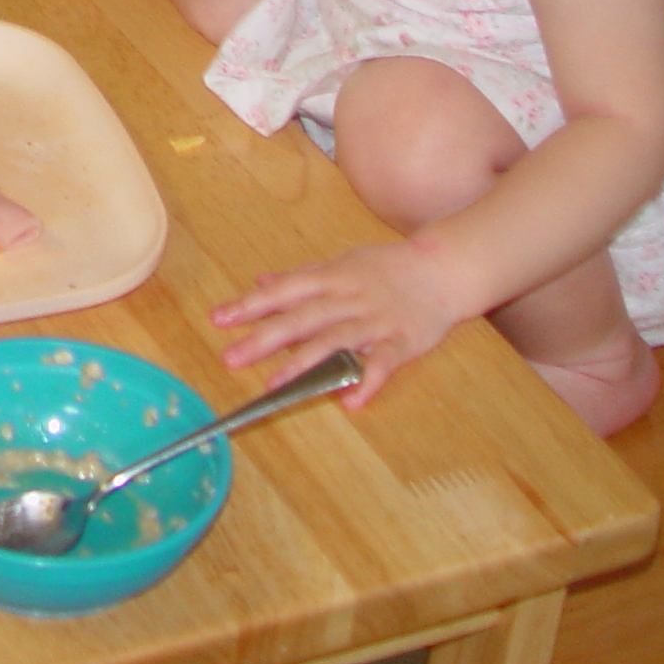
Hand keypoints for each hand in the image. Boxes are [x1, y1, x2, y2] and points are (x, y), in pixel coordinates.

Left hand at [210, 241, 462, 408]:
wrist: (444, 267)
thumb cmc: (387, 266)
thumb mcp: (340, 262)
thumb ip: (301, 276)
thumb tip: (261, 281)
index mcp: (331, 277)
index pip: (284, 291)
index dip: (250, 304)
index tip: (218, 319)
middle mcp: (348, 298)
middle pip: (302, 318)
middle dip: (264, 338)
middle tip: (231, 357)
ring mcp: (375, 320)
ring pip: (336, 340)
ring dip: (304, 362)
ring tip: (275, 384)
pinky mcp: (403, 341)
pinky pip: (384, 362)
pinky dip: (368, 380)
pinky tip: (350, 400)